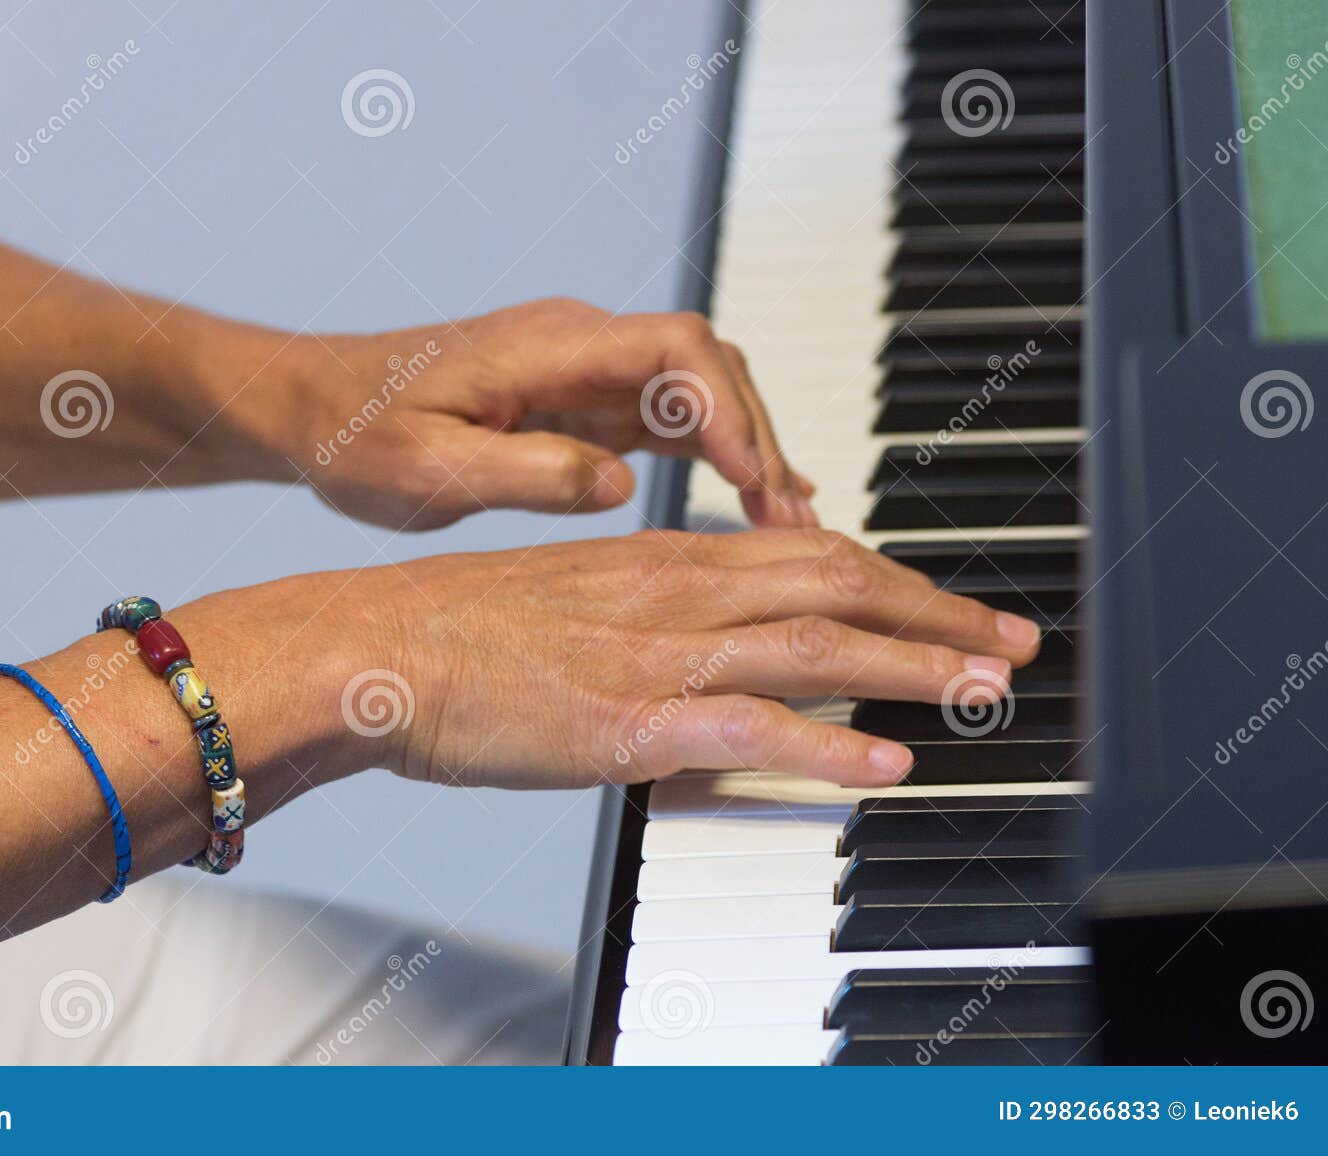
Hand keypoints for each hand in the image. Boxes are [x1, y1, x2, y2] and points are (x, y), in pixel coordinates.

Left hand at [207, 298, 816, 530]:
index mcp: (548, 345)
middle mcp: (577, 344)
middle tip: (791, 520)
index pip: (675, 349)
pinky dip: (712, 456)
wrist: (310, 406)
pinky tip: (745, 503)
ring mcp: (581, 369)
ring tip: (789, 524)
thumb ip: (525, 473)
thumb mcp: (428, 467)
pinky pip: (667, 418)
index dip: (729, 411)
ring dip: (746, 448)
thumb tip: (618, 485)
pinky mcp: (576, 400)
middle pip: (706, 366)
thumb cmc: (354, 432)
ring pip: (697, 392)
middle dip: (757, 434)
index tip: (755, 481)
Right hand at [223, 529, 1040, 791]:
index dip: (895, 580)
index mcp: (663, 560)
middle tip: (1010, 640)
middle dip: (936, 615)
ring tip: (986, 687)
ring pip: (816, 646)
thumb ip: (650, 612)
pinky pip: (751, 729)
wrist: (377, 642)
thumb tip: (705, 643)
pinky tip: (884, 759)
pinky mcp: (628, 722)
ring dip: (915, 667)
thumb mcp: (572, 596)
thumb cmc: (460, 627)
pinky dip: (828, 744)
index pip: (810, 554)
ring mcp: (657, 656)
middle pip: (837, 588)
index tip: (947, 602)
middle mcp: (676, 593)